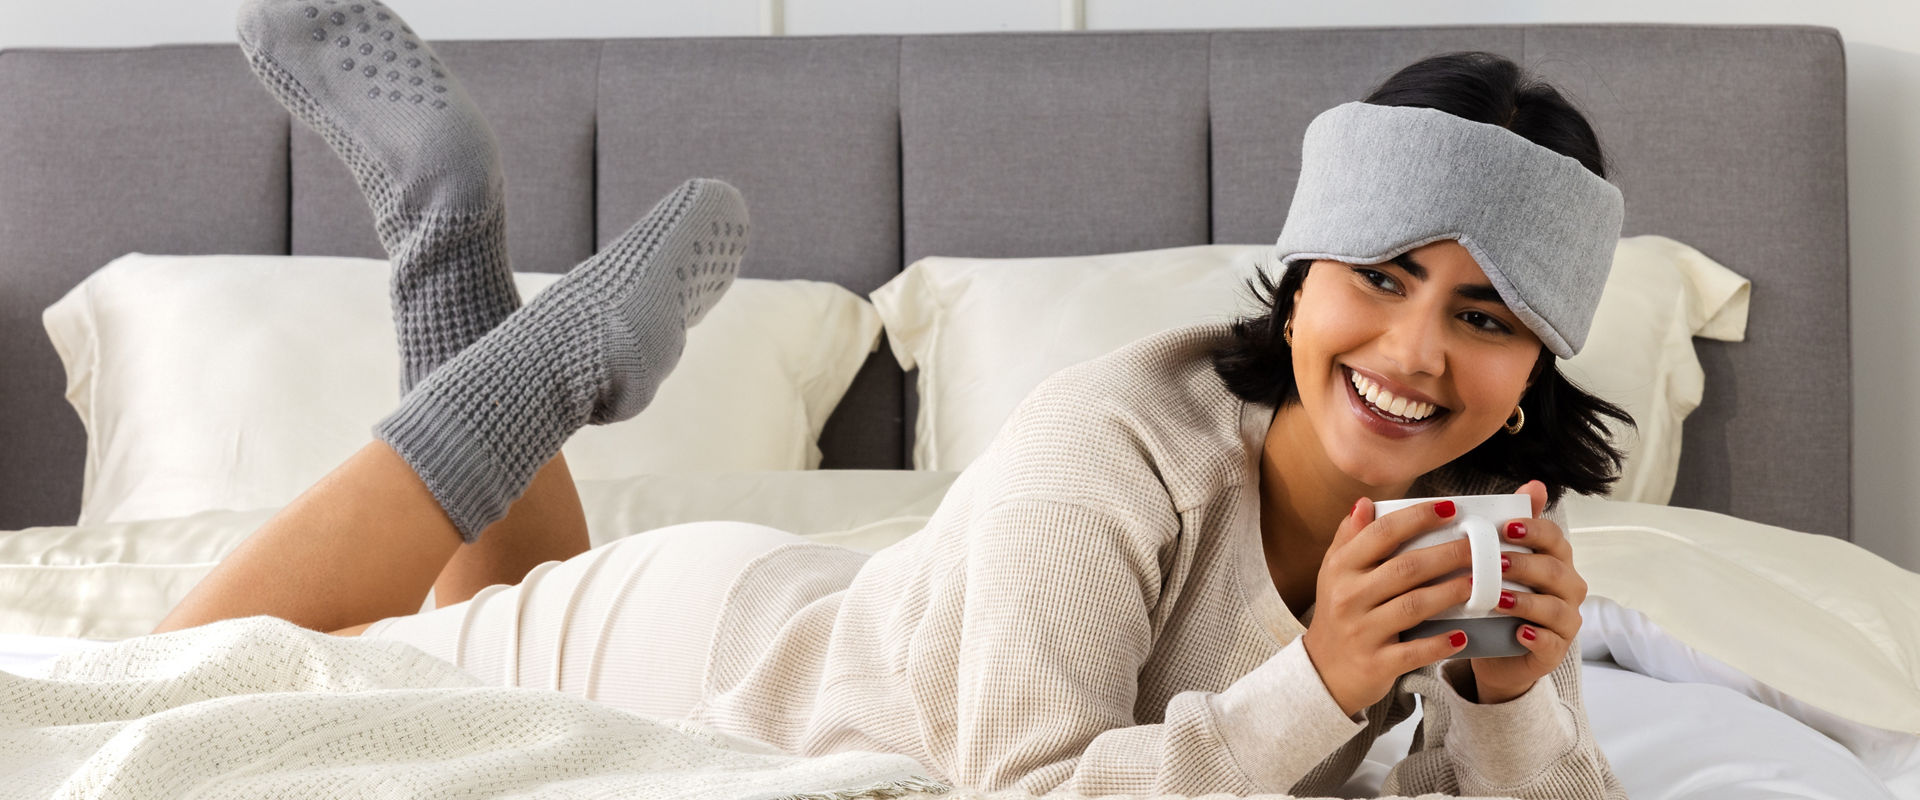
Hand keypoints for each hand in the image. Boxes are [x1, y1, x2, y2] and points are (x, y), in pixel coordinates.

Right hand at [1302, 496, 1481, 717]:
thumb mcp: (1334, 573)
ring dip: (1449, 593)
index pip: (1381, 534)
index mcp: (1341, 568)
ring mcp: (1361, 631)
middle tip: (1479, 547)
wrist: (1323, 672)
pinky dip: (1439, 644)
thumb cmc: (1338, 614)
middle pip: (1405, 568)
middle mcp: (1348, 597)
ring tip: (1478, 583)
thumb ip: (1350, 537)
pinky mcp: (1376, 663)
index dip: (1417, 518)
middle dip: (1448, 554)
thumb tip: (1366, 502)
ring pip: (1413, 606)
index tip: (1450, 508)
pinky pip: (1414, 652)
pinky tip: (1463, 635)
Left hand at [1468, 480, 1587, 703]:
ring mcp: (1565, 622)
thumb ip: (1513, 527)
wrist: (1491, 650)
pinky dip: (1537, 636)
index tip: (1504, 528)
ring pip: (1556, 607)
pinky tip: (1518, 632)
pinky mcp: (1555, 652)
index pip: (1554, 538)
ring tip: (1497, 599)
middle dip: (1525, 565)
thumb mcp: (1498, 562)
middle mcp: (1567, 588)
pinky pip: (1552, 643)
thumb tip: (1534, 484)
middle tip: (1494, 563)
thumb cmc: (1496, 599)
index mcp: (1555, 561)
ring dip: (1527, 601)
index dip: (1533, 531)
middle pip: (1555, 571)